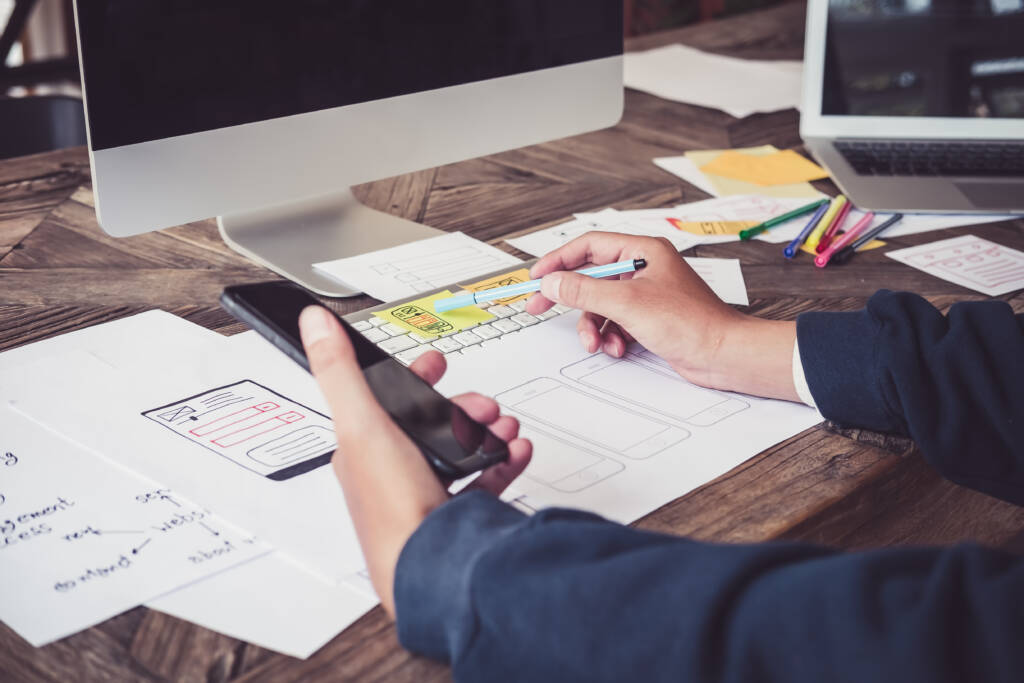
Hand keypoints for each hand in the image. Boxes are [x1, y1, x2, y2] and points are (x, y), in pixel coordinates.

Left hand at [299, 306, 531, 616]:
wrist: (432, 568)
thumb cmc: (391, 506)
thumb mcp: (362, 424)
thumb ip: (340, 371)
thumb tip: (314, 324)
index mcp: (364, 451)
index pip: (387, 402)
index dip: (415, 379)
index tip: (436, 363)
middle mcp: (393, 474)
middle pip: (431, 426)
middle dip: (464, 407)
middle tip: (483, 405)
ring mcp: (426, 497)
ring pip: (461, 451)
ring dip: (488, 432)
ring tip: (505, 427)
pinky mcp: (458, 519)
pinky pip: (486, 482)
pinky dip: (505, 462)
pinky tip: (516, 452)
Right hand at [525, 232, 799, 400]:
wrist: (723, 355)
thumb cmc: (690, 323)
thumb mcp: (627, 304)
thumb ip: (584, 290)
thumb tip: (552, 281)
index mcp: (643, 251)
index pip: (589, 246)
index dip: (559, 260)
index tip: (537, 276)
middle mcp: (644, 268)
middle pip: (591, 276)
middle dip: (568, 297)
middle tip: (538, 307)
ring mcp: (646, 294)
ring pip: (600, 304)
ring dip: (593, 325)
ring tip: (596, 343)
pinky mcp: (649, 318)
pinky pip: (614, 322)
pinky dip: (610, 336)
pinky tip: (618, 348)